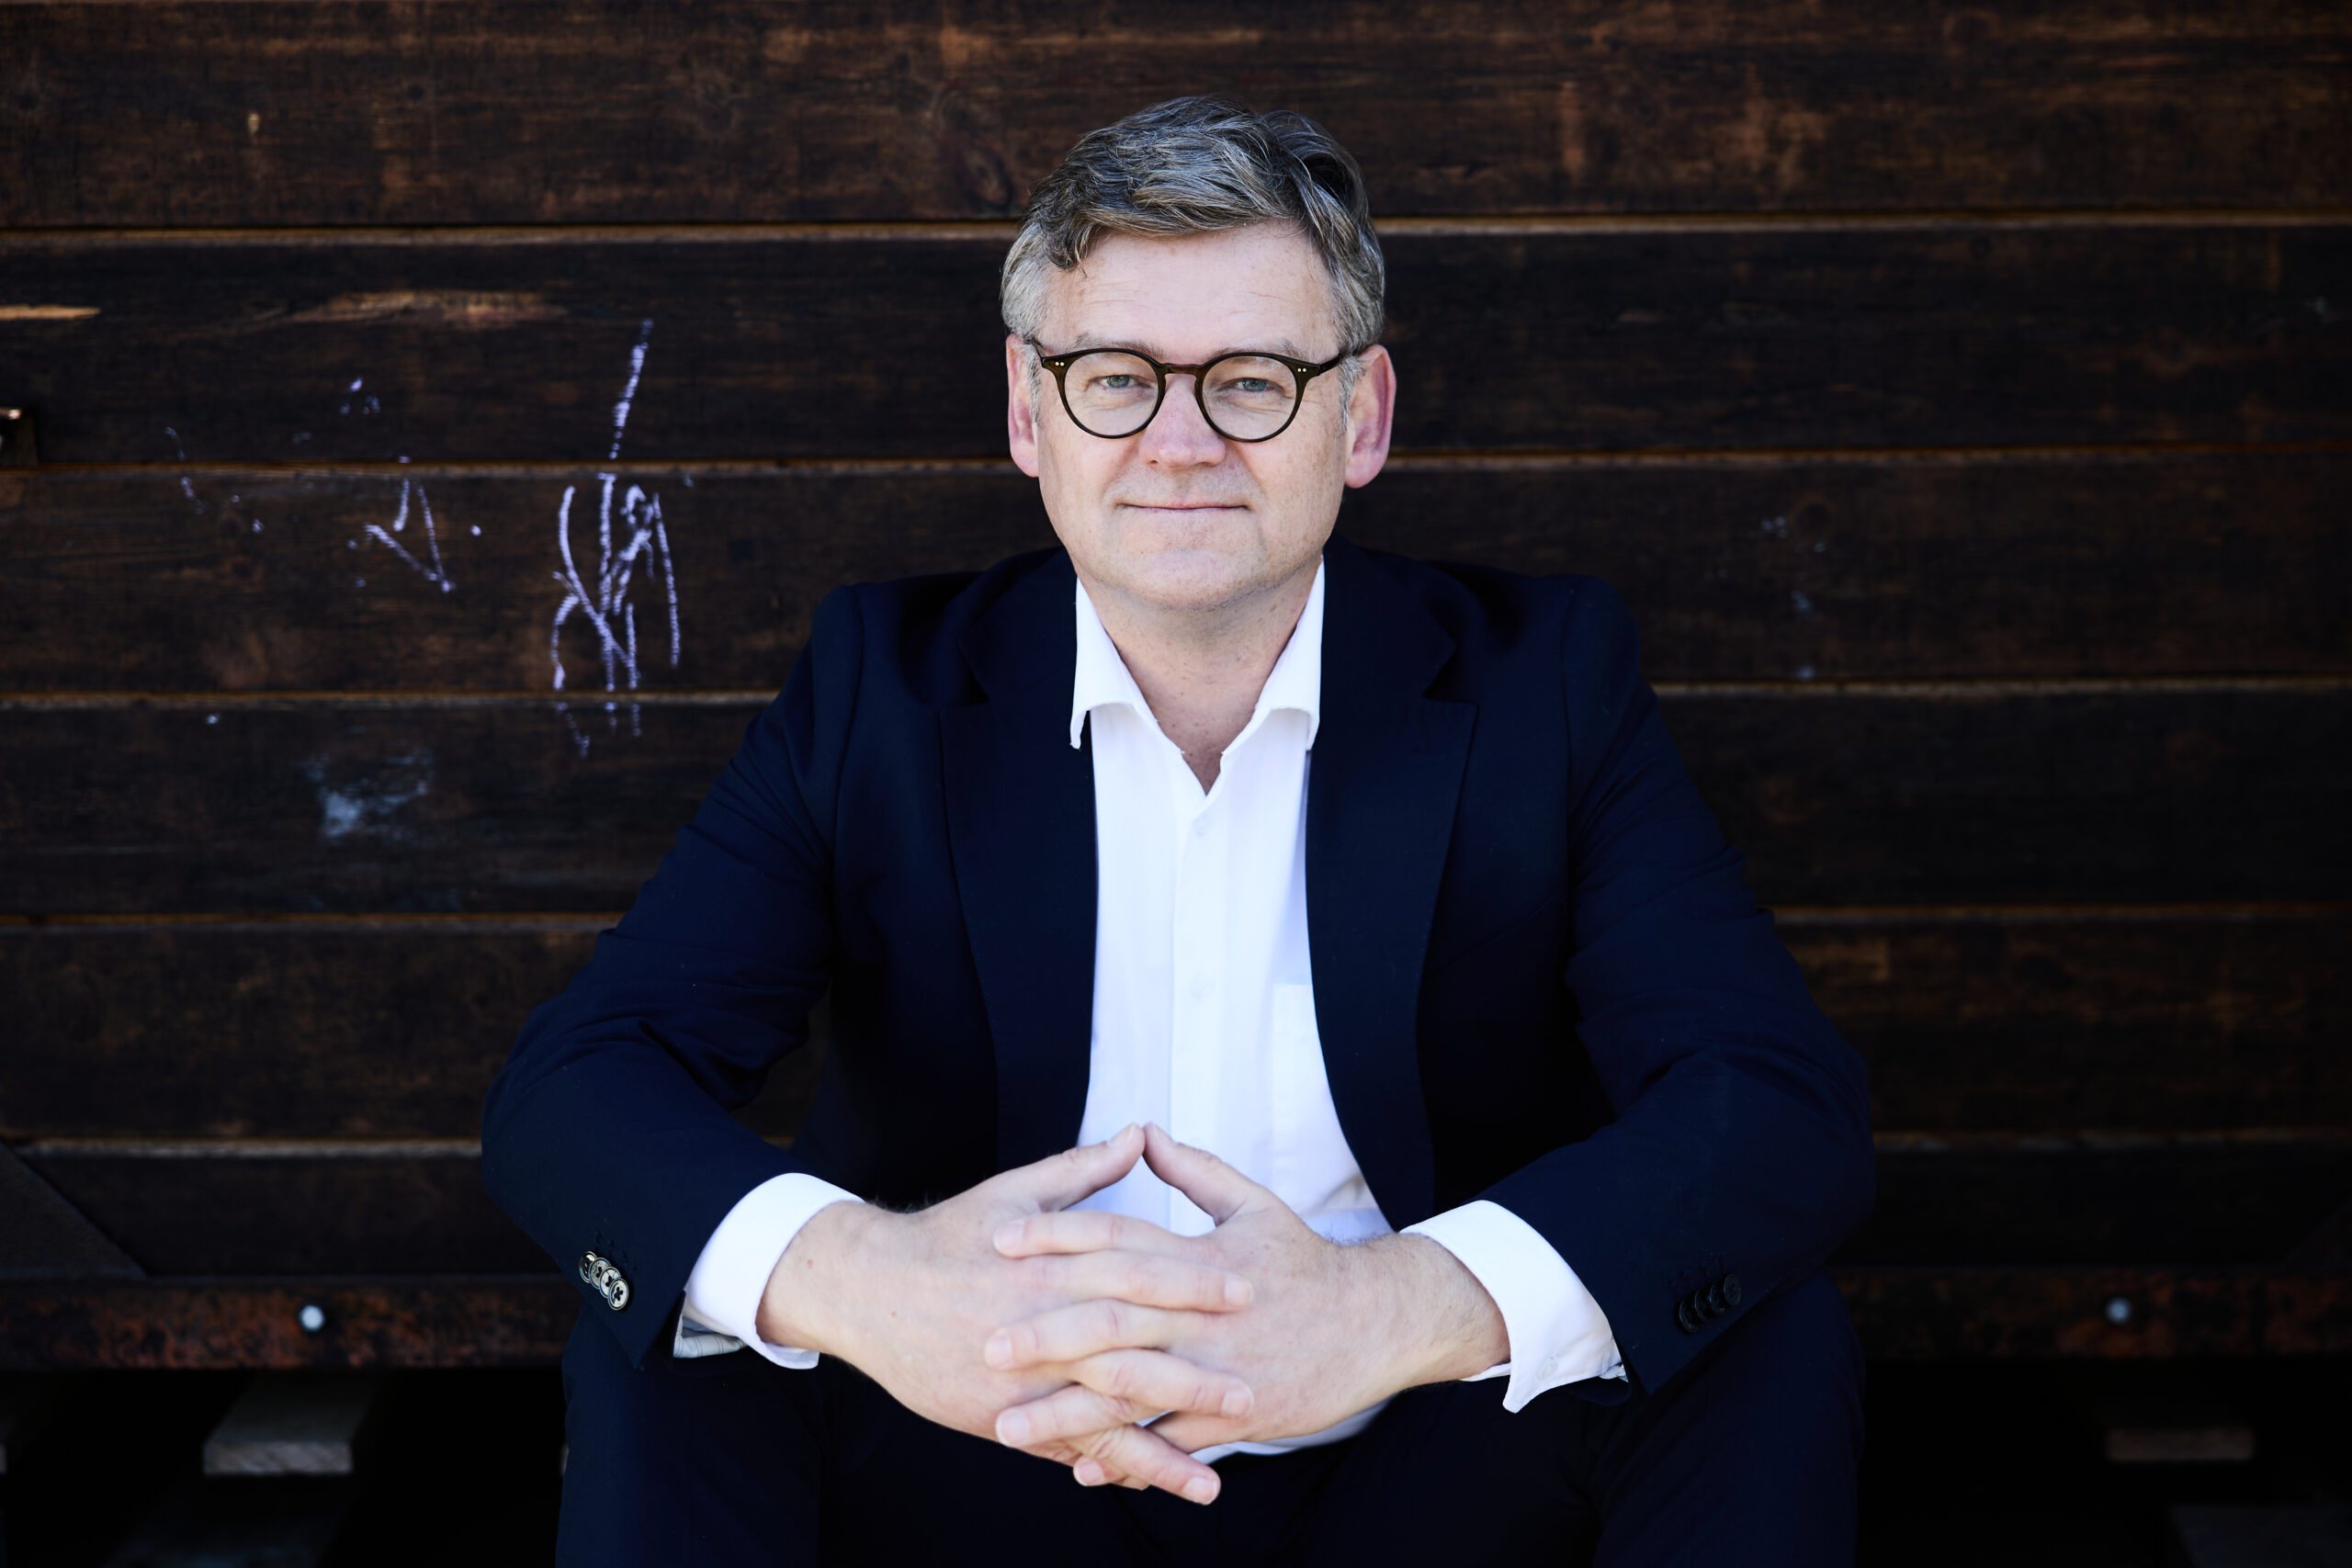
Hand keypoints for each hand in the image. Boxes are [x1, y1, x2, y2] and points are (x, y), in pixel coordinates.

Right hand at [756, 1125, 1254, 1499]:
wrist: (870, 1290)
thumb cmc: (949, 1235)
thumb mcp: (1016, 1191)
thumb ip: (1084, 1169)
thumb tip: (1139, 1133)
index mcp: (1052, 1265)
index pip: (1136, 1272)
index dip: (1193, 1282)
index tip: (1246, 1288)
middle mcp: (1042, 1326)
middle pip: (1128, 1353)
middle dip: (1190, 1375)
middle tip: (1250, 1387)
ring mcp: (1022, 1381)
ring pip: (1100, 1417)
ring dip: (1159, 1446)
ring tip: (1214, 1476)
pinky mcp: (1003, 1417)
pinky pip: (1064, 1448)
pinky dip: (1107, 1468)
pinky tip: (1148, 1487)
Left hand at [988, 1124, 1507, 1470]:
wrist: (1376, 1323)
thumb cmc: (1306, 1263)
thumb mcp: (1253, 1205)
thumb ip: (1193, 1170)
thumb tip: (1141, 1132)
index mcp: (1200, 1258)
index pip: (1117, 1238)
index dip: (1057, 1235)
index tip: (1001, 1239)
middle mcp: (1203, 1314)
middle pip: (1113, 1320)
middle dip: (1046, 1335)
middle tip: (987, 1345)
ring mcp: (1218, 1368)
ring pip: (1134, 1391)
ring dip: (1069, 1411)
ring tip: (1010, 1425)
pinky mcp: (1238, 1415)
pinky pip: (1172, 1441)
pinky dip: (1127, 1455)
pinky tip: (1080, 1468)